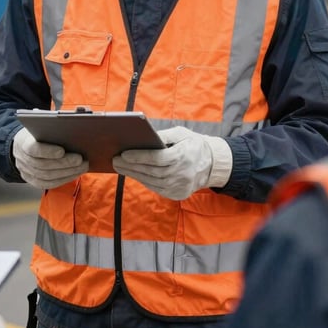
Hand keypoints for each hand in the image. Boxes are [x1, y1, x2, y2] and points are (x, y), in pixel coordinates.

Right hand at [12, 127, 87, 188]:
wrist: (23, 144)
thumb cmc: (37, 132)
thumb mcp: (41, 124)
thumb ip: (53, 123)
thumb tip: (75, 120)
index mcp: (22, 142)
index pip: (33, 149)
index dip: (48, 151)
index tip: (62, 151)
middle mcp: (22, 159)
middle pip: (42, 165)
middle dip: (63, 163)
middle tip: (80, 159)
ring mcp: (25, 172)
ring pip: (46, 177)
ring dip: (67, 172)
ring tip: (82, 166)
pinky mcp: (32, 180)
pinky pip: (48, 184)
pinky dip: (63, 179)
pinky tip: (75, 173)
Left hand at [112, 126, 232, 199]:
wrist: (211, 164)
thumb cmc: (193, 144)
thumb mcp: (181, 134)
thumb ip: (163, 136)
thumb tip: (143, 136)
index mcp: (183, 156)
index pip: (156, 158)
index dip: (139, 157)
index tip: (123, 154)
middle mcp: (182, 174)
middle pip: (150, 171)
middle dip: (131, 166)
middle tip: (115, 160)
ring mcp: (180, 186)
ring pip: (151, 181)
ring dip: (134, 174)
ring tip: (121, 167)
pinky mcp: (178, 194)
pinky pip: (156, 188)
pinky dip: (144, 181)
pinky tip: (134, 174)